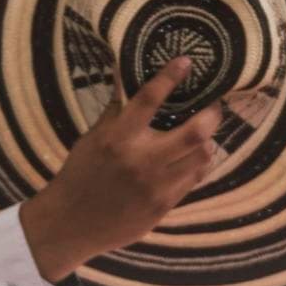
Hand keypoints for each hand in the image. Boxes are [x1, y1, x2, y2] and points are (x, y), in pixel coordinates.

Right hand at [16, 60, 264, 284]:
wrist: (72, 224)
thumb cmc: (80, 175)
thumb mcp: (92, 138)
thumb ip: (116, 109)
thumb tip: (124, 73)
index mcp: (118, 138)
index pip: (149, 99)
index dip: (171, 77)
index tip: (186, 62)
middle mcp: (141, 160)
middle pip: (195, 132)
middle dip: (212, 114)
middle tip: (214, 105)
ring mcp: (156, 186)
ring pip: (202, 157)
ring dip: (209, 141)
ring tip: (205, 133)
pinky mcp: (164, 206)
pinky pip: (194, 179)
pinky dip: (199, 164)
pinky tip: (194, 157)